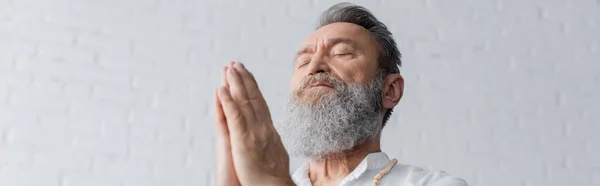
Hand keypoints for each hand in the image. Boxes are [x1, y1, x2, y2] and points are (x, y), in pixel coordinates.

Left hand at [216, 62, 294, 185]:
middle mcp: (263, 127)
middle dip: (244, 79)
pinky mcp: (242, 141)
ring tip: (228, 68)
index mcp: (269, 130)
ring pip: (244, 103)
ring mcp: (253, 133)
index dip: (253, 87)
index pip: (260, 103)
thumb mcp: (275, 153)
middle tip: (236, 64)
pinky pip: (234, 118)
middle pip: (253, 98)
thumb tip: (273, 136)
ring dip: (235, 84)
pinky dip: (228, 102)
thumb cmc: (274, 178)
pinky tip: (221, 90)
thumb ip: (271, 141)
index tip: (247, 73)